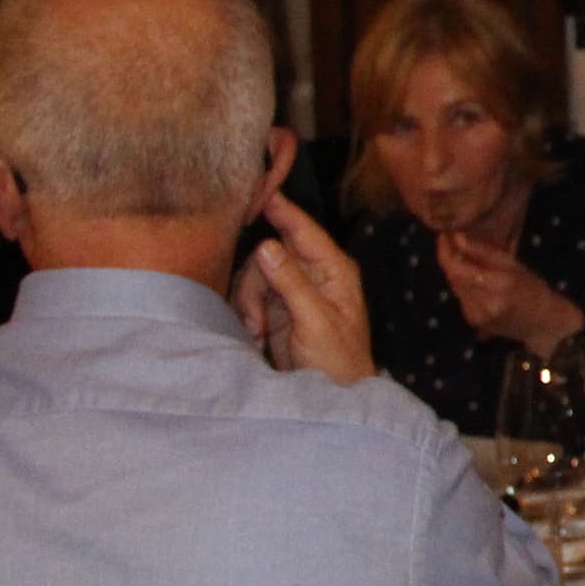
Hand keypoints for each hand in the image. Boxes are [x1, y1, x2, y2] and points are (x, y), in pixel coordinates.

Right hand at [232, 194, 375, 384]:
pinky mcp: (277, 307)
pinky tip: (255, 335)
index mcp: (335, 270)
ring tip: (258, 332)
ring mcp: (294, 289)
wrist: (332, 396)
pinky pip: (249, 295)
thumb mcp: (315, 321)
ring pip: (254, 275)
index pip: (304, 231)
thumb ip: (292, 283)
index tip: (260, 189)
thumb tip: (267, 246)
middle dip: (255, 283)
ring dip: (249, 304)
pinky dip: (247, 313)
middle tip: (256, 319)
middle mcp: (315, 273)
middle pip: (269, 254)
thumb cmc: (337, 362)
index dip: (282, 209)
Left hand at [434, 230, 584, 353]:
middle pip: (452, 277)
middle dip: (450, 259)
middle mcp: (484, 303)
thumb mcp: (514, 265)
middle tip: (451, 242)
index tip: (443, 235)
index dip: (445, 250)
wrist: (544, 323)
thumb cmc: (534, 289)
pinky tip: (475, 281)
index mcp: (497, 284)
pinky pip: (461, 298)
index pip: (456, 267)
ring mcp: (477, 315)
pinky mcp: (474, 322)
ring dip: (456, 273)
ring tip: (465, 259)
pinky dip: (464, 286)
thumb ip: (483, 252)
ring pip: (455, 287)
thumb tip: (457, 237)